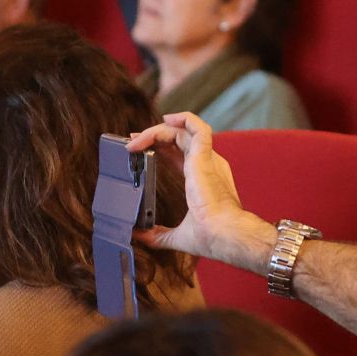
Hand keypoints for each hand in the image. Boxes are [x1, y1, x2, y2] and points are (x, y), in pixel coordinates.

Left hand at [127, 113, 268, 269]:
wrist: (225, 235)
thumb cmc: (211, 237)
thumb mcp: (178, 235)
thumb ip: (158, 234)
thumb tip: (140, 235)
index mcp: (203, 179)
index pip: (180, 154)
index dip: (159, 147)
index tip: (138, 148)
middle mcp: (207, 165)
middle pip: (178, 139)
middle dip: (153, 136)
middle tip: (131, 141)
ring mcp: (207, 159)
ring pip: (183, 130)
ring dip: (157, 130)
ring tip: (136, 137)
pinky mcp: (205, 156)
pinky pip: (197, 127)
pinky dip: (182, 118)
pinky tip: (165, 120)